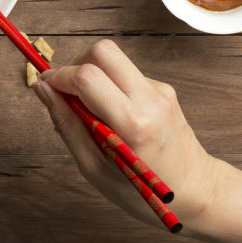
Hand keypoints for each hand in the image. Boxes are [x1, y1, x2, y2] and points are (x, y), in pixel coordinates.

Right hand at [34, 39, 241, 242]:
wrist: (198, 191)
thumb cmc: (143, 191)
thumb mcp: (95, 168)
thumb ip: (66, 125)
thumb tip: (43, 89)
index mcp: (132, 123)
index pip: (87, 76)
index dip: (59, 77)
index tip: (47, 88)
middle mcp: (149, 98)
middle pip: (102, 51)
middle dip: (76, 64)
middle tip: (68, 93)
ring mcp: (160, 90)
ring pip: (114, 60)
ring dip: (93, 76)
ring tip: (91, 112)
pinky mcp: (164, 89)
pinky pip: (126, 75)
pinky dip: (110, 87)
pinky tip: (112, 116)